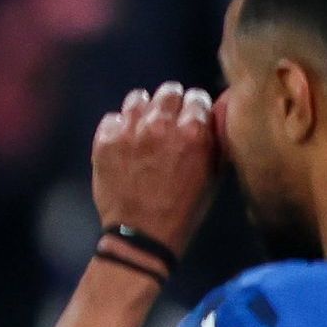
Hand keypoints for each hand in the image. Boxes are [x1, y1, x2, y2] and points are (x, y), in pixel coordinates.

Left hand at [95, 82, 222, 250]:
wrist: (142, 234)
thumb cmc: (186, 206)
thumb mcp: (215, 171)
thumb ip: (217, 135)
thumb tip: (221, 105)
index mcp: (193, 131)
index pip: (196, 97)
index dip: (194, 108)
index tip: (191, 118)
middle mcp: (160, 125)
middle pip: (168, 92)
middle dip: (171, 104)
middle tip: (169, 121)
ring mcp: (129, 132)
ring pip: (137, 99)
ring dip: (143, 110)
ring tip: (145, 129)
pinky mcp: (104, 142)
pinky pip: (112, 118)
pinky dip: (118, 127)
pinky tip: (124, 143)